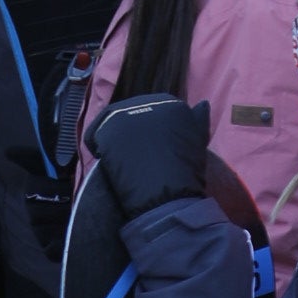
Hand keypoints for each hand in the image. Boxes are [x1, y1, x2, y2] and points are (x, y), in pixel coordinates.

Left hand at [89, 94, 212, 222]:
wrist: (167, 196)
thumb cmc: (186, 175)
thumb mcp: (197, 143)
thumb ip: (197, 120)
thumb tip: (202, 105)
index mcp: (172, 104)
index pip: (154, 111)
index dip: (150, 133)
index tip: (150, 151)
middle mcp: (148, 101)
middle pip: (133, 114)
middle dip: (132, 133)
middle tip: (133, 158)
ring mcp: (127, 113)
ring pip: (113, 122)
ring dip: (115, 140)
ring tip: (120, 162)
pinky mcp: (109, 127)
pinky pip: (95, 134)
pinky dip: (97, 147)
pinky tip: (104, 160)